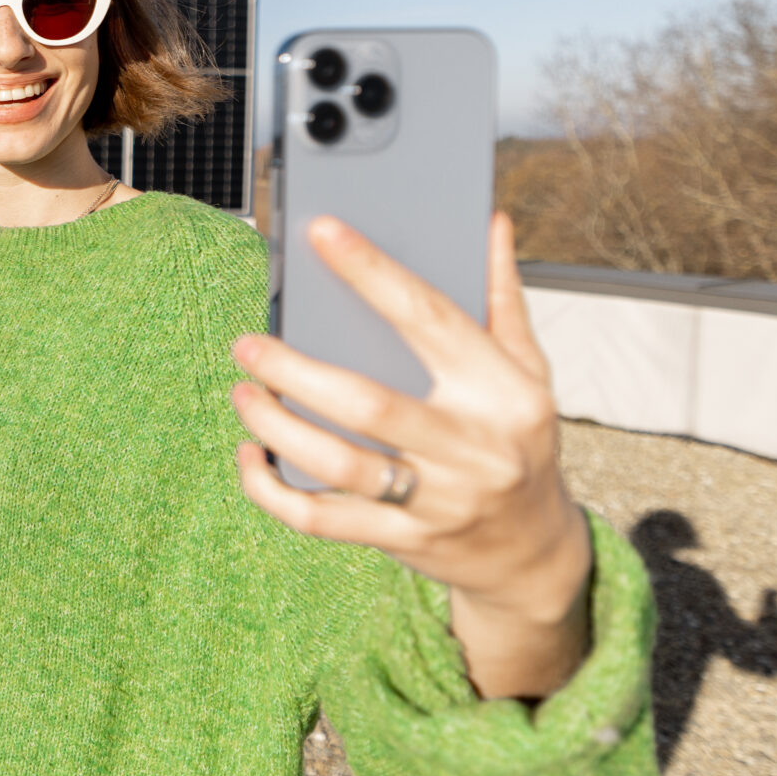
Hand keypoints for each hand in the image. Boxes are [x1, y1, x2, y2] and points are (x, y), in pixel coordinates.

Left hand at [229, 212, 593, 700]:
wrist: (533, 551)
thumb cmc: (519, 444)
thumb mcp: (528, 371)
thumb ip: (501, 299)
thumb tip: (490, 224)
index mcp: (503, 392)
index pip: (430, 319)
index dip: (373, 273)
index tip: (322, 233)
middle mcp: (473, 449)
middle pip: (369, 406)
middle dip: (296, 371)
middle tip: (248, 344)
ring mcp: (438, 501)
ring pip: (338, 466)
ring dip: (276, 428)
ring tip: (243, 392)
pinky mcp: (403, 539)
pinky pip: (320, 520)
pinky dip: (272, 490)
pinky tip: (251, 456)